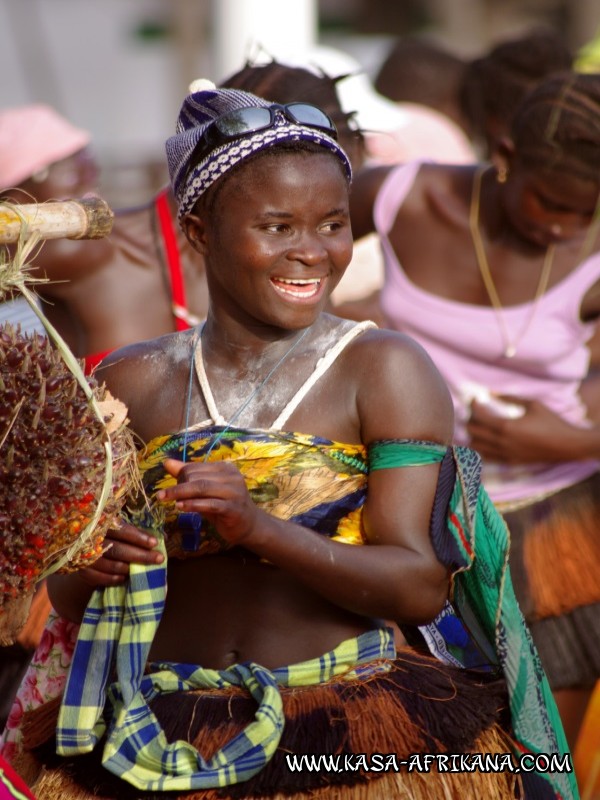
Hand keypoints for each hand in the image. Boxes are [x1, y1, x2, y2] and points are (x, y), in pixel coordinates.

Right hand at [77, 521, 162, 586]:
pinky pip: (98, 578)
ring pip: (109, 565)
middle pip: (118, 550)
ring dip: (128, 568)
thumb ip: (136, 530)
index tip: (155, 543)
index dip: (139, 537)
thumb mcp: (116, 525)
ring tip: (142, 569)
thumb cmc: (101, 530)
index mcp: (100, 523)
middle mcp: (91, 539)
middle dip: (141, 556)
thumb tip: (162, 536)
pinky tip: (124, 578)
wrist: (71, 540)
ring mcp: (83, 555)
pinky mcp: (79, 569)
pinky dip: (112, 579)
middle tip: (158, 559)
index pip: (121, 530)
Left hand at [156, 459, 259, 546]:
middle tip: (163, 496)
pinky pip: (210, 504)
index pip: (195, 467)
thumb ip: (188, 475)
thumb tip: (166, 462)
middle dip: (178, 486)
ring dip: (181, 494)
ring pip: (202, 488)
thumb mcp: (205, 489)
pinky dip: (193, 505)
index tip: (168, 489)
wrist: (248, 525)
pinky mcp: (233, 508)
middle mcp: (231, 476)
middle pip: (197, 477)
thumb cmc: (224, 505)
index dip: (179, 477)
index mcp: (224, 468)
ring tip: (166, 499)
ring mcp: (234, 492)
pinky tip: (180, 507)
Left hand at [467, 396, 592, 462]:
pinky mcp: (510, 462)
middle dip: (470, 418)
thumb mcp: (533, 404)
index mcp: (506, 426)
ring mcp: (505, 454)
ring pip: (475, 446)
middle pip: (472, 431)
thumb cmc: (552, 422)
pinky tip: (485, 439)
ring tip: (480, 425)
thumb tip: (492, 392)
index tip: (475, 398)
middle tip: (477, 411)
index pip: (478, 415)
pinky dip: (480, 448)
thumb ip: (511, 397)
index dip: (473, 405)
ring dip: (473, 434)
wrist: (567, 445)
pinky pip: (485, 457)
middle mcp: (502, 442)